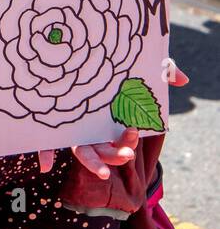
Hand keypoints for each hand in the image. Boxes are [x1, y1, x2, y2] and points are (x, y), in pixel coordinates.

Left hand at [38, 65, 186, 178]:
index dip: (127, 141)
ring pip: (82, 152)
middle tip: (126, 154)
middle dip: (115, 156)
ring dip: (92, 163)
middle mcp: (90, 130)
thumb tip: (184, 79)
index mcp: (109, 123)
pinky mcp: (51, 125)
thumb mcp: (136, 70)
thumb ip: (162, 73)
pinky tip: (44, 165)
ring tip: (103, 172)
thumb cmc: (109, 69)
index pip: (120, 139)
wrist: (73, 56)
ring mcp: (71, 130)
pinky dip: (45, 155)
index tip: (133, 132)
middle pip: (104, 150)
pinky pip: (46, 144)